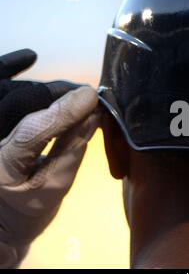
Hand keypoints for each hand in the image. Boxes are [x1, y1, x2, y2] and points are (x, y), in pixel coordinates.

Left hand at [0, 49, 99, 267]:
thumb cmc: (21, 217)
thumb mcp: (50, 193)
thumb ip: (70, 154)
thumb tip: (92, 118)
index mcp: (1, 162)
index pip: (34, 127)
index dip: (66, 110)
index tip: (94, 98)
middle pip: (23, 100)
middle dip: (60, 95)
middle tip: (90, 99)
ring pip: (13, 91)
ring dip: (45, 88)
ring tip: (74, 95)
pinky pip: (2, 89)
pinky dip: (11, 68)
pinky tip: (29, 56)